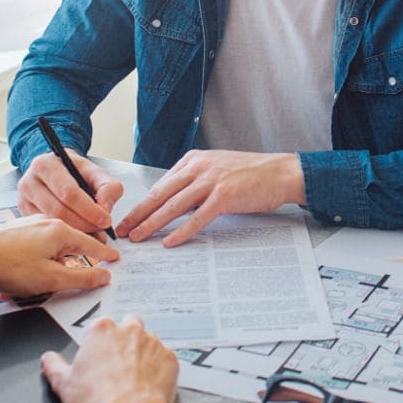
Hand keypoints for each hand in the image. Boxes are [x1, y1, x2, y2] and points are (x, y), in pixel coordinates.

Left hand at [0, 215, 117, 296]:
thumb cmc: (6, 265)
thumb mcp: (51, 279)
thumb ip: (81, 278)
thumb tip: (103, 276)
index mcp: (61, 231)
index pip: (92, 244)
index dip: (105, 254)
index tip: (115, 258)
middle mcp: (47, 224)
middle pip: (72, 245)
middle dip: (76, 263)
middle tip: (83, 276)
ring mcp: (30, 227)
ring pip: (53, 248)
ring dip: (53, 266)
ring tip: (43, 284)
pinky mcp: (16, 233)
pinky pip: (37, 249)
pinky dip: (38, 263)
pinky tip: (27, 277)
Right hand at [18, 150, 123, 234]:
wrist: (57, 170)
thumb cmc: (75, 171)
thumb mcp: (95, 172)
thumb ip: (107, 187)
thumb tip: (105, 208)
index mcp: (46, 165)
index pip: (69, 192)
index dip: (89, 209)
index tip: (105, 220)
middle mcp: (29, 182)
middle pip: (58, 210)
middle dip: (84, 224)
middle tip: (101, 230)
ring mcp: (24, 200)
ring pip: (51, 223)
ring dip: (75, 232)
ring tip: (92, 233)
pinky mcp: (24, 214)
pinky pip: (45, 230)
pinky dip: (63, 236)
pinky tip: (77, 235)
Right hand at [41, 316, 177, 402]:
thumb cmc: (96, 400)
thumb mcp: (63, 384)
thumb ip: (54, 366)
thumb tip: (48, 359)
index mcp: (102, 330)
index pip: (102, 325)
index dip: (100, 341)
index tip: (99, 354)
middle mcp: (130, 330)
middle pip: (130, 325)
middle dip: (125, 339)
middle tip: (118, 362)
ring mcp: (153, 343)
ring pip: (150, 340)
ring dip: (144, 352)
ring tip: (134, 375)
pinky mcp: (170, 359)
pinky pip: (165, 358)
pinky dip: (159, 367)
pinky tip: (148, 382)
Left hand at [117, 149, 305, 246]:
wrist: (281, 172)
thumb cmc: (252, 174)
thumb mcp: (217, 170)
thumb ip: (194, 184)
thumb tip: (174, 206)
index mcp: (194, 160)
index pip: (160, 185)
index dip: (141, 204)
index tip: (128, 218)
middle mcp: (199, 167)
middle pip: (160, 195)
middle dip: (138, 214)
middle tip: (121, 230)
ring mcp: (211, 181)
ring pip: (173, 206)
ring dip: (152, 224)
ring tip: (138, 237)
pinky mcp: (224, 196)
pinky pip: (197, 218)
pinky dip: (182, 231)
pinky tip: (170, 242)